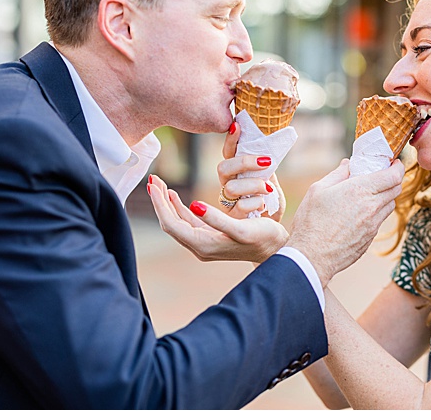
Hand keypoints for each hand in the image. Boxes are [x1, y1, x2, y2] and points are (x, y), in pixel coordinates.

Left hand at [148, 173, 287, 262]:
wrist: (278, 250)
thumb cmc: (263, 238)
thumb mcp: (241, 228)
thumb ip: (217, 219)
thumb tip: (194, 206)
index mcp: (204, 245)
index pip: (172, 224)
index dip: (160, 205)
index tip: (154, 185)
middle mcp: (200, 247)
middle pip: (170, 223)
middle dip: (159, 201)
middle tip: (152, 179)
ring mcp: (204, 243)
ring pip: (176, 222)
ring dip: (166, 203)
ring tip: (159, 183)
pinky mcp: (210, 237)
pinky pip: (187, 222)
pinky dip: (178, 207)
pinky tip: (174, 196)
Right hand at [218, 124, 282, 219]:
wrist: (273, 230)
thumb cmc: (270, 202)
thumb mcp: (271, 181)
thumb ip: (266, 169)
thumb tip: (268, 150)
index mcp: (235, 171)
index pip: (228, 152)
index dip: (230, 139)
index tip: (237, 125)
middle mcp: (227, 183)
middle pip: (223, 167)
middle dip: (244, 163)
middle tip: (266, 161)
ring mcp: (228, 200)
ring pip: (232, 187)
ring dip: (254, 185)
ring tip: (269, 189)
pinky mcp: (232, 217)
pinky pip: (242, 206)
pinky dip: (257, 203)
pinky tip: (264, 206)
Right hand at [283, 156, 404, 284]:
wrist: (313, 255)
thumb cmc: (312, 220)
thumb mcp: (318, 189)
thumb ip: (337, 175)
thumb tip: (348, 165)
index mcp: (360, 191)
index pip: (393, 176)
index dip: (397, 167)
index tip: (394, 162)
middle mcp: (372, 207)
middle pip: (396, 190)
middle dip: (393, 179)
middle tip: (381, 173)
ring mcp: (373, 225)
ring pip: (390, 206)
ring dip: (385, 196)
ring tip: (369, 192)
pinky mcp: (370, 238)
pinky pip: (380, 220)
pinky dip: (376, 211)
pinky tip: (359, 211)